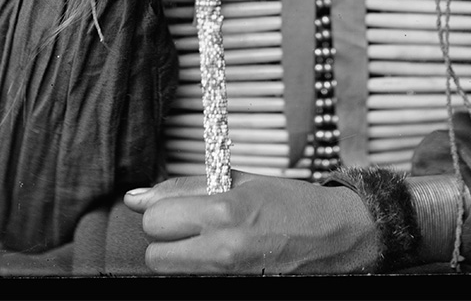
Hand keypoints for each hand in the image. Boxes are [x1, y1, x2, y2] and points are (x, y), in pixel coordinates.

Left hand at [123, 172, 379, 274]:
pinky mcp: (234, 291)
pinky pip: (195, 282)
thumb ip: (185, 189)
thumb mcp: (239, 181)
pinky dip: (200, 270)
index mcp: (223, 212)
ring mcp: (228, 278)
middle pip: (155, 254)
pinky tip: (222, 257)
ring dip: (182, 257)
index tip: (178, 207)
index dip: (163, 211)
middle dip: (168, 238)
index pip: (155, 219)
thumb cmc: (291, 204)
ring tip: (210, 242)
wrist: (334, 236)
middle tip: (192, 226)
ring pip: (172, 272)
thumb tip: (136, 197)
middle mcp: (222, 250)